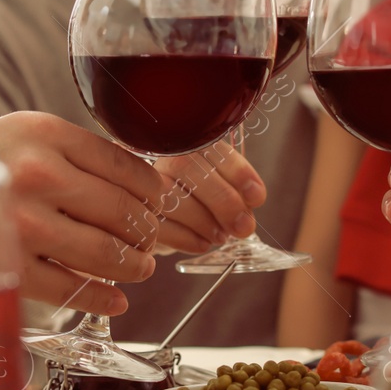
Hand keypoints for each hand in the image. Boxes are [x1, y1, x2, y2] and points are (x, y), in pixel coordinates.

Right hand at [0, 113, 212, 314]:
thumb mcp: (19, 133)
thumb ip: (71, 151)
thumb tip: (137, 185)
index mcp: (44, 133)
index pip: (123, 164)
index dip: (151, 189)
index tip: (159, 201)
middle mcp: (36, 175)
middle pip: (122, 210)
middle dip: (146, 231)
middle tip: (150, 238)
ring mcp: (23, 224)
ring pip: (105, 252)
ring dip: (134, 265)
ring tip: (140, 266)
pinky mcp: (10, 267)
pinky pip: (72, 289)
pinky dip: (103, 298)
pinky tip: (117, 299)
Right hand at [152, 140, 267, 249]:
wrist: (168, 224)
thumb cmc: (202, 203)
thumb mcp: (224, 193)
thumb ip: (238, 196)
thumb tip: (247, 212)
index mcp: (191, 146)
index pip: (211, 147)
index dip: (237, 171)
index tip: (256, 196)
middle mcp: (163, 159)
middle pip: (186, 168)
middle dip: (222, 199)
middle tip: (243, 226)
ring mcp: (142, 186)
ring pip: (171, 196)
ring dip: (204, 221)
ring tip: (221, 236)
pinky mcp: (134, 216)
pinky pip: (159, 225)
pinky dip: (187, 238)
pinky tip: (202, 243)